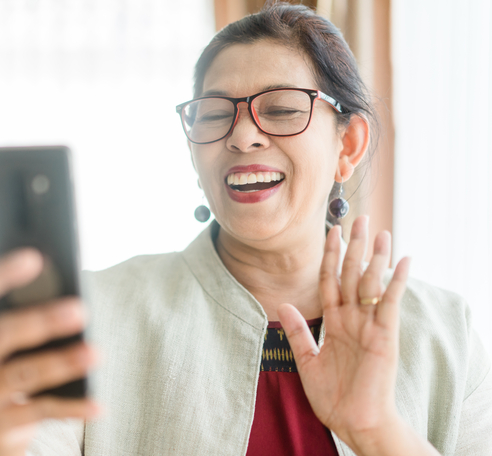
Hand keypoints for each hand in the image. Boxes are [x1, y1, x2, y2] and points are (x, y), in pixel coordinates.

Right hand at [0, 249, 99, 455]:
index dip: (2, 273)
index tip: (34, 257)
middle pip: (2, 334)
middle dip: (43, 320)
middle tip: (81, 310)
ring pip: (23, 375)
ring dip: (62, 362)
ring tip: (96, 352)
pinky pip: (39, 411)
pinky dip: (71, 407)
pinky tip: (97, 403)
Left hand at [278, 216, 409, 449]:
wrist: (354, 420)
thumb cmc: (333, 396)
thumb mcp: (307, 360)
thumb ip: (297, 332)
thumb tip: (282, 303)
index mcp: (334, 321)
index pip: (330, 279)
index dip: (330, 256)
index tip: (330, 231)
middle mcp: (352, 318)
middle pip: (352, 274)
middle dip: (354, 246)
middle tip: (358, 217)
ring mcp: (370, 325)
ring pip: (372, 282)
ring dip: (375, 256)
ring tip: (379, 229)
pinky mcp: (385, 335)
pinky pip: (391, 302)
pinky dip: (397, 281)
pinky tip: (403, 259)